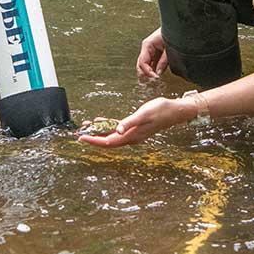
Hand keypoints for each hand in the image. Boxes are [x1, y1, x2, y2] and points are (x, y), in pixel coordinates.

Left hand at [78, 96, 193, 147]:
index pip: (108, 142)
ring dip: (99, 131)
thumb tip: (117, 130)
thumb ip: (130, 122)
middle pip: (107, 141)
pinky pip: (117, 129)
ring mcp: (132, 133)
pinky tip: (101, 121)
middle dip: (93, 137)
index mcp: (131, 136)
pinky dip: (108, 126)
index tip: (82, 138)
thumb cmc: (161, 111)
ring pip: (111, 135)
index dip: (94, 140)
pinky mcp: (134, 127)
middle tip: (80, 133)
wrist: (174, 111)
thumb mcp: (144, 114)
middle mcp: (131, 137)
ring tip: (87, 126)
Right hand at [136, 27, 168, 81]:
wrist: (176, 26)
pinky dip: (152, 68)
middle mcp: (147, 48)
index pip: (142, 62)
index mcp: (147, 45)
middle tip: (152, 81)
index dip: (147, 72)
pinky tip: (157, 74)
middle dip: (145, 73)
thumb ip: (163, 61)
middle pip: (140, 64)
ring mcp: (150, 50)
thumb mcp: (169, 49)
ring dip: (149, 72)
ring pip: (145, 64)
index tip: (155, 77)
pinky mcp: (154, 51)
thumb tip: (158, 73)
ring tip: (155, 79)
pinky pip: (151, 62)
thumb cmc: (171, 33)